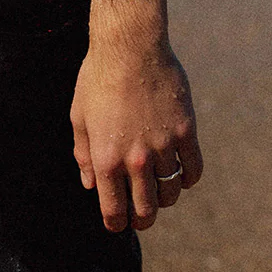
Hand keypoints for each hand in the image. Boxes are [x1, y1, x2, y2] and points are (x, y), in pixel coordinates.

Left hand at [70, 41, 202, 231]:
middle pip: (146, 209)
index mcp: (106, 158)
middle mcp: (136, 159)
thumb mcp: (79, 116)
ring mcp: (163, 147)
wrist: (130, 48)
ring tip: (158, 191)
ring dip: (164, 198)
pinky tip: (179, 174)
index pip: (114, 210)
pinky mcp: (186, 132)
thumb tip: (90, 184)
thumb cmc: (97, 78)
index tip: (117, 224)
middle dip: (142, 219)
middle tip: (141, 217)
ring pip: (170, 193)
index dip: (116, 223)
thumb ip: (83, 154)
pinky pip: (192, 170)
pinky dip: (187, 178)